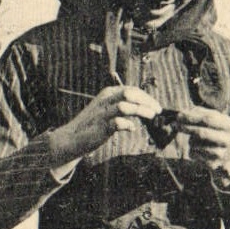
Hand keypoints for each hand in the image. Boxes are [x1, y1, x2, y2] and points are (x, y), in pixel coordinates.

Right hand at [47, 85, 162, 166]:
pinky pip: (118, 123)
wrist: (71, 139)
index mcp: (108, 93)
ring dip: (142, 110)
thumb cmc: (93, 125)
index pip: (132, 90)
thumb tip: (145, 110)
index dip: (147, 97)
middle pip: (130, 93)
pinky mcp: (101, 128)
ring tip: (152, 116)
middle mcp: (105, 100)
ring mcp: (103, 114)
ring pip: (125, 106)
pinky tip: (132, 129)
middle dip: (147, 101)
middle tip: (158, 111)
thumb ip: (125, 108)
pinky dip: (128, 125)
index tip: (157, 107)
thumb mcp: (108, 110)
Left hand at [177, 107, 229, 183]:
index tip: (178, 115)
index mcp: (229, 125)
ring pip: (196, 144)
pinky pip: (194, 154)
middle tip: (175, 124)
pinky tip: (199, 149)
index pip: (208, 119)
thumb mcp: (216, 119)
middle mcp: (227, 140)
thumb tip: (182, 113)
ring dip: (191, 140)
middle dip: (186, 128)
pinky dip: (192, 149)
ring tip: (194, 139)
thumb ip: (200, 113)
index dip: (191, 117)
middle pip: (202, 133)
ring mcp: (221, 154)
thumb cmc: (218, 131)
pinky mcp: (213, 164)